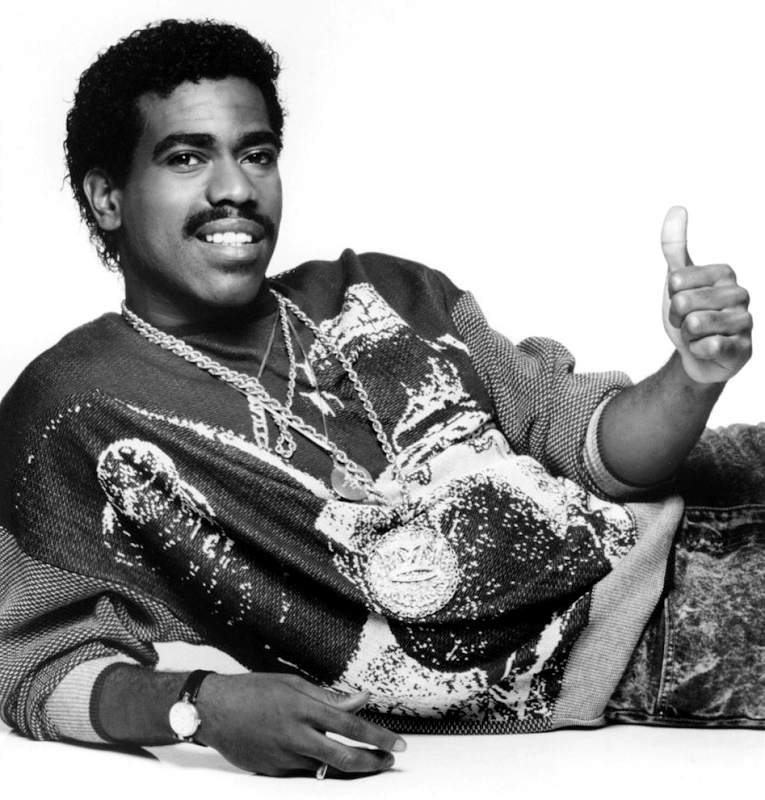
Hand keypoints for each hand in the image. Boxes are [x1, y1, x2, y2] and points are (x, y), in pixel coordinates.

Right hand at [196, 672, 405, 777]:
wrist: (213, 711)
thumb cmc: (254, 690)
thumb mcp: (293, 684)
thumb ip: (328, 696)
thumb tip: (360, 700)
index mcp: (303, 708)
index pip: (350, 725)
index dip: (378, 737)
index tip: (398, 745)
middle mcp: (297, 736)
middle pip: (344, 758)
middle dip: (372, 762)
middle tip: (389, 760)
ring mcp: (285, 757)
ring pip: (327, 770)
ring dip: (350, 768)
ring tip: (368, 761)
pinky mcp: (274, 772)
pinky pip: (305, 772)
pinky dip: (321, 768)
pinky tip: (329, 760)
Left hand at [661, 206, 751, 383]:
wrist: (697, 354)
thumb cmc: (690, 313)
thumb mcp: (677, 278)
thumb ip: (674, 246)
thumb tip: (677, 208)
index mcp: (724, 273)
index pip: (676, 280)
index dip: (670, 296)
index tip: (681, 302)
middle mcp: (740, 294)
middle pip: (684, 302)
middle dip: (677, 317)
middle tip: (688, 322)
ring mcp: (745, 322)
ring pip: (695, 325)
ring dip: (687, 335)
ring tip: (698, 335)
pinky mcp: (744, 348)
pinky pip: (709, 346)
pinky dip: (698, 350)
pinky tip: (707, 348)